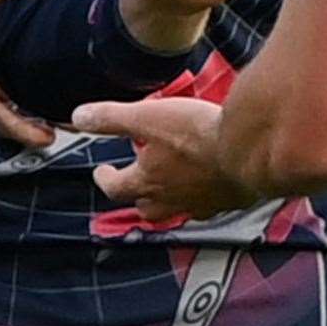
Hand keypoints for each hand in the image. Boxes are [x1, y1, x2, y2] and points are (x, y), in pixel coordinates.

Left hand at [72, 97, 256, 221]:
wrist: (247, 151)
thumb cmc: (197, 134)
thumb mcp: (148, 116)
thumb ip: (112, 118)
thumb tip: (79, 117)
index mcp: (148, 181)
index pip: (116, 187)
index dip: (106, 178)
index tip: (102, 172)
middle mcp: (171, 199)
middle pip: (146, 207)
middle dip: (137, 195)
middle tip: (136, 182)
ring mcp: (201, 203)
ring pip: (177, 209)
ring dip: (169, 197)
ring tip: (171, 183)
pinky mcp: (226, 200)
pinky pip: (207, 204)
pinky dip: (201, 194)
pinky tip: (208, 180)